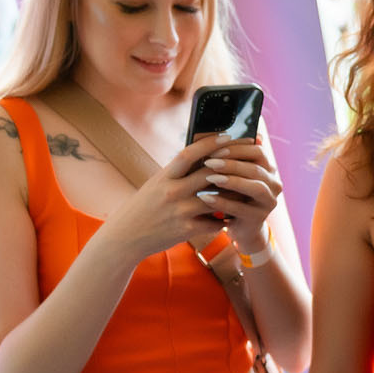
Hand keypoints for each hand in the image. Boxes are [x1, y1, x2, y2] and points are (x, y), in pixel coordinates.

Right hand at [96, 130, 238, 263]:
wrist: (126, 237)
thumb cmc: (142, 208)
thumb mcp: (155, 184)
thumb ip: (176, 173)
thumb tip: (199, 156)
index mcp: (163, 177)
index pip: (188, 154)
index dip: (209, 143)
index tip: (226, 135)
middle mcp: (172, 192)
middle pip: (208, 174)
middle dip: (229, 166)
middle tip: (246, 159)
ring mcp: (180, 211)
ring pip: (216, 199)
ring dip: (232, 195)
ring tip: (245, 190)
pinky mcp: (186, 230)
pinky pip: (213, 223)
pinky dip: (223, 220)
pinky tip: (230, 217)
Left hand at [193, 136, 283, 249]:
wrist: (239, 227)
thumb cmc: (231, 195)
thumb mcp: (231, 175)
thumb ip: (228, 157)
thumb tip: (214, 134)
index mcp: (268, 169)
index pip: (258, 152)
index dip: (237, 148)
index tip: (215, 148)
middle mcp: (273, 184)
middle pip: (256, 169)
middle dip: (231, 164)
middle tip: (209, 162)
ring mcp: (269, 202)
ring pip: (255, 187)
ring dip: (232, 181)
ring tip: (210, 177)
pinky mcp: (259, 218)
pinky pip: (241, 208)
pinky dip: (223, 202)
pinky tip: (206, 198)